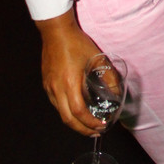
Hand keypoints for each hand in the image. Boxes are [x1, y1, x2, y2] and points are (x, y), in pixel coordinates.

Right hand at [36, 8, 106, 135]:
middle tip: (96, 132)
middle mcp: (57, 89)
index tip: (101, 125)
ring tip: (87, 124)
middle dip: (82, 130)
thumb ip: (108, 75)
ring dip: (74, 122)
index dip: (90, 123)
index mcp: (69, 84)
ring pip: (61, 113)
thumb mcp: (97, 57)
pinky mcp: (46, 84)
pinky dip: (67, 111)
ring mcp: (49, 88)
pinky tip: (75, 109)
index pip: (79, 113)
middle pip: (68, 120)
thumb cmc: (77, 43)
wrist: (56, 32)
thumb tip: (117, 90)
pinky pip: (56, 104)